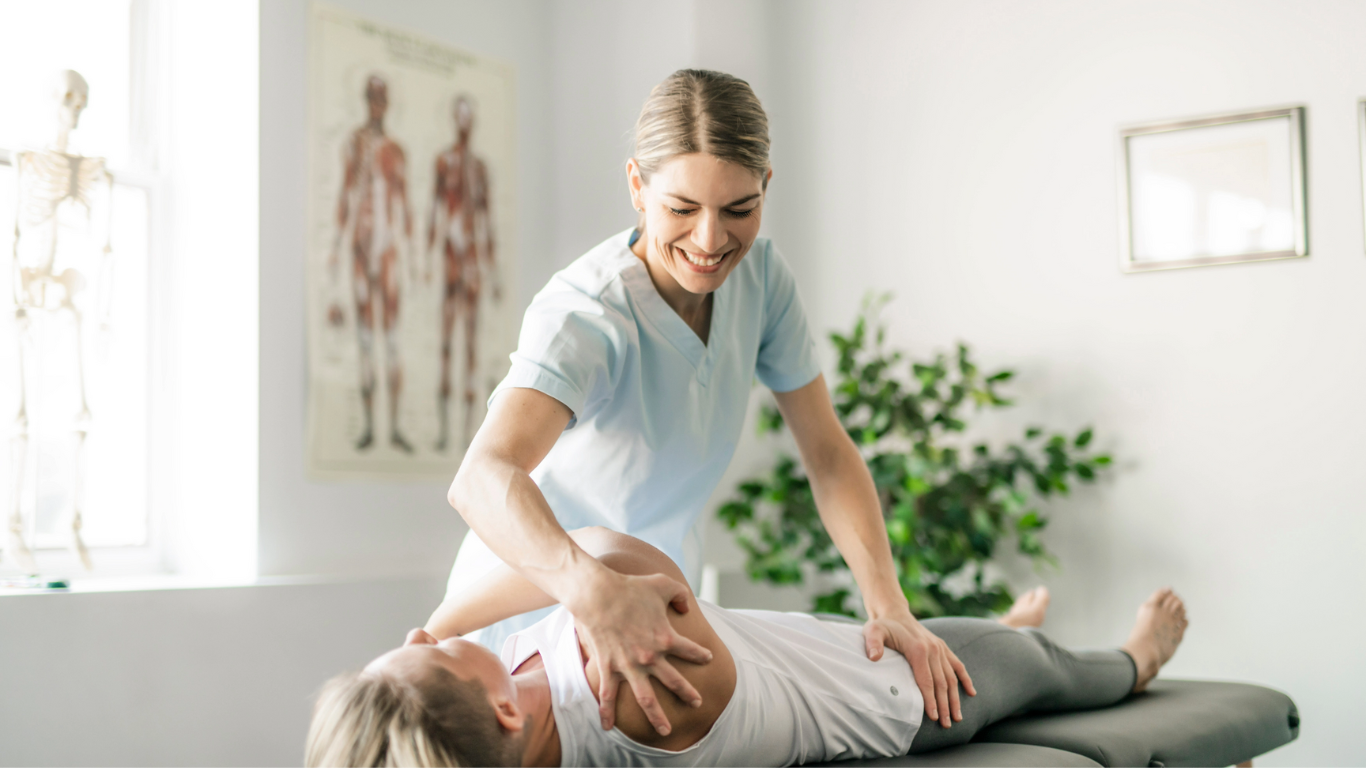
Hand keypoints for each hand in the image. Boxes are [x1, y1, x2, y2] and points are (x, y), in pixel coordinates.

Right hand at [571, 570, 713, 734]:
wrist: (598, 594)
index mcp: (666, 637)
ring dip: (657, 717)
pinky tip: (608, 727)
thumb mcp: (663, 583)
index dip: (701, 654)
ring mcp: (629, 665)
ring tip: (665, 730)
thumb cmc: (631, 587)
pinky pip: (609, 695)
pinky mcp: (609, 667)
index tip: (708, 658)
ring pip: (647, 699)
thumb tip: (686, 606)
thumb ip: (680, 594)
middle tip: (697, 702)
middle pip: (674, 682)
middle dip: (688, 693)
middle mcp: (650, 657)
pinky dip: (607, 712)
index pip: (690, 650)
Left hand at [864, 609, 975, 728]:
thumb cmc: (882, 626)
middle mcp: (933, 649)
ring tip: (957, 717)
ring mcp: (939, 648)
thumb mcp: (873, 631)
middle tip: (946, 725)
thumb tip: (874, 657)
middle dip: (944, 705)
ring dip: (955, 698)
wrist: (894, 613)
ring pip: (951, 677)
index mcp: (918, 648)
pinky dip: (965, 679)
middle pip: (941, 683)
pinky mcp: (942, 647)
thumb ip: (872, 644)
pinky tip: (972, 693)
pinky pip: (957, 665)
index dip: (930, 700)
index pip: (926, 680)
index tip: (934, 717)